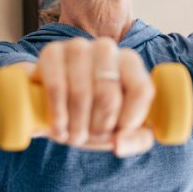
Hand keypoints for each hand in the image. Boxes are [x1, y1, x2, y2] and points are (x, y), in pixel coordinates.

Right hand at [25, 37, 156, 156]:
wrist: (50, 99)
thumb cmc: (91, 113)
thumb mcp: (119, 129)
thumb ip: (136, 140)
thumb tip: (121, 144)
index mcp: (130, 62)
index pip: (141, 90)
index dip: (129, 121)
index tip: (117, 135)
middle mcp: (106, 49)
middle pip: (109, 97)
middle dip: (99, 128)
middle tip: (89, 138)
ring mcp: (77, 47)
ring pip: (82, 95)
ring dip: (77, 126)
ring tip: (73, 137)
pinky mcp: (51, 52)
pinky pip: (56, 88)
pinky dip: (58, 115)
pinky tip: (58, 128)